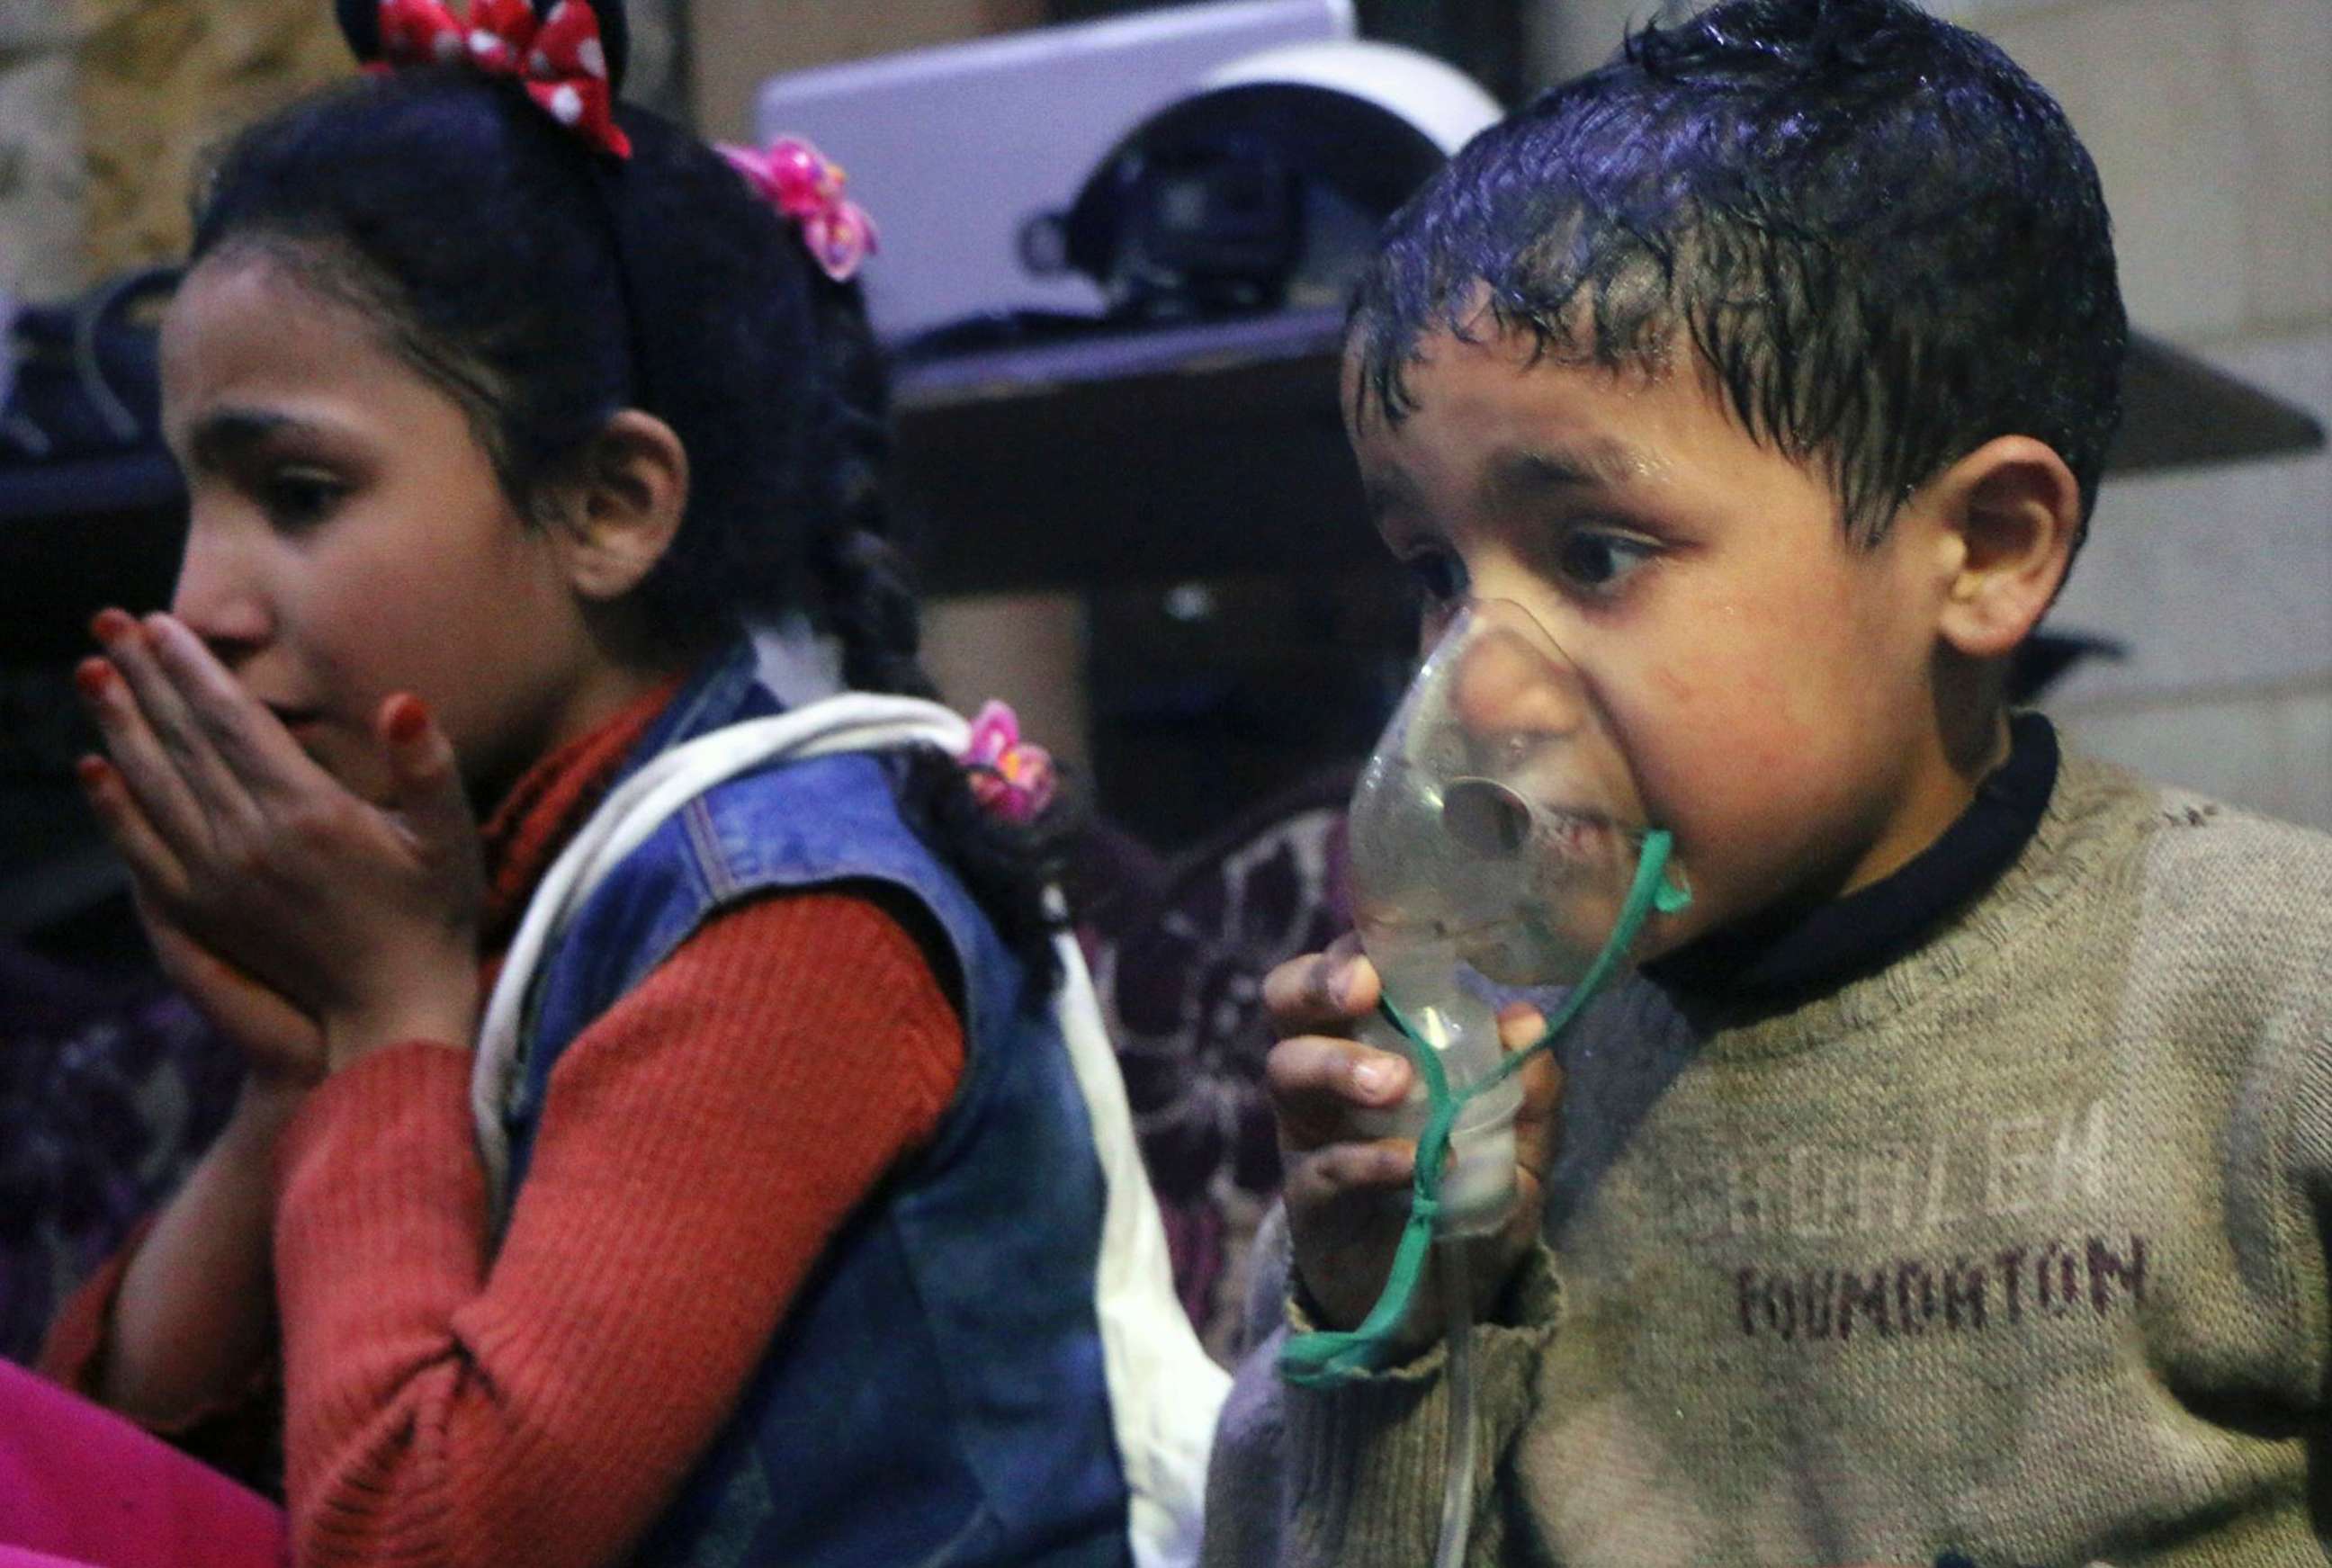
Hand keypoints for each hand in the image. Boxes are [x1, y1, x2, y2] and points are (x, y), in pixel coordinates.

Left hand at [76, 610, 485, 1068]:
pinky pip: (141, 849)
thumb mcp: (452, 837)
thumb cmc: (432, 916)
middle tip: (108, 621)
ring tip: (91, 674)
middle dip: (143, 678)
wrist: (391, 1013)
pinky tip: (95, 770)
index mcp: (309, 812)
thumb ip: (427, 767)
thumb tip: (402, 701)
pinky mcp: (201, 915)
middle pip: (182, 743)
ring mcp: (216, 880)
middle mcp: (249, 841)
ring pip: (153, 786)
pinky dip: (113, 806)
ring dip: (118, 726)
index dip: (193, 670)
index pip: (232, 722)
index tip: (160, 623)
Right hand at [1266, 933, 1563, 1334]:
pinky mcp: (1310, 1199)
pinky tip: (1412, 1164)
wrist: (1436, 1302)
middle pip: (1285, 1001)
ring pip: (1288, 1071)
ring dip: (1339, 1065)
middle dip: (1316, 983)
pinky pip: (1322, 1166)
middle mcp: (1325, 1072)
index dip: (1352, 949)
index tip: (1385, 954)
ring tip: (1395, 1083)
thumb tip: (1527, 1021)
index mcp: (1370, 1039)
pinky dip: (1367, 1160)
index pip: (1343, 970)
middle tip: (1364, 992)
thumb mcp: (1517, 1143)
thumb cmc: (1466, 1195)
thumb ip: (1528, 1088)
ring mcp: (1310, 1133)